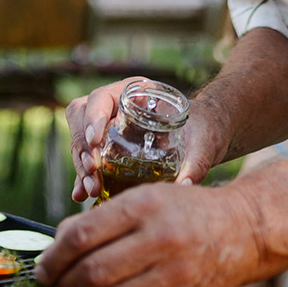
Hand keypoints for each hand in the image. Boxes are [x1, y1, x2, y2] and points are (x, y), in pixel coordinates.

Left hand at [35, 182, 270, 286]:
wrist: (244, 230)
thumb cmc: (186, 211)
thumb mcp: (146, 197)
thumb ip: (102, 218)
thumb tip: (59, 244)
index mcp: (144, 206)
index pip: (81, 236)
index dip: (53, 257)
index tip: (43, 267)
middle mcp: (159, 239)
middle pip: (91, 272)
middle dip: (62, 284)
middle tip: (54, 286)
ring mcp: (173, 274)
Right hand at [65, 78, 226, 201]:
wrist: (207, 139)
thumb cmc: (206, 131)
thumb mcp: (204, 142)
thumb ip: (197, 162)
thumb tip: (186, 185)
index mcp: (136, 91)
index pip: (101, 97)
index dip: (93, 117)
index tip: (95, 141)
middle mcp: (116, 106)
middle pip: (82, 118)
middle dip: (82, 146)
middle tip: (93, 171)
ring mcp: (108, 127)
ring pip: (81, 141)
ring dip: (81, 165)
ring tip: (91, 189)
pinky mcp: (108, 150)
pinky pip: (87, 161)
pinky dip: (83, 178)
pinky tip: (81, 195)